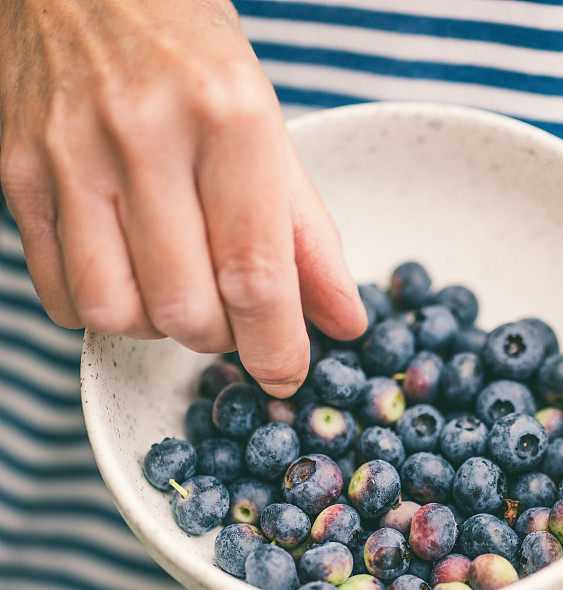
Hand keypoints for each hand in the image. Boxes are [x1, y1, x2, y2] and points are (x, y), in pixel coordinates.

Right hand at [0, 0, 365, 395]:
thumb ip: (311, 238)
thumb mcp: (273, 136)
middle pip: (186, 310)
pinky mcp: (17, 173)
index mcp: (229, 120)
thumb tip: (344, 323)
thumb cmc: (196, 59)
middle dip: (222, 337)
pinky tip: (128, 274)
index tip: (287, 372)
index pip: (254, 273)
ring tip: (177, 286)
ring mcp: (69, 155)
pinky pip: (61, 297)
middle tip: (232, 309)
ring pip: (117, 314)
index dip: (277, 346)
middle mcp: (145, 137)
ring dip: (160, 329)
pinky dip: (104, 311)